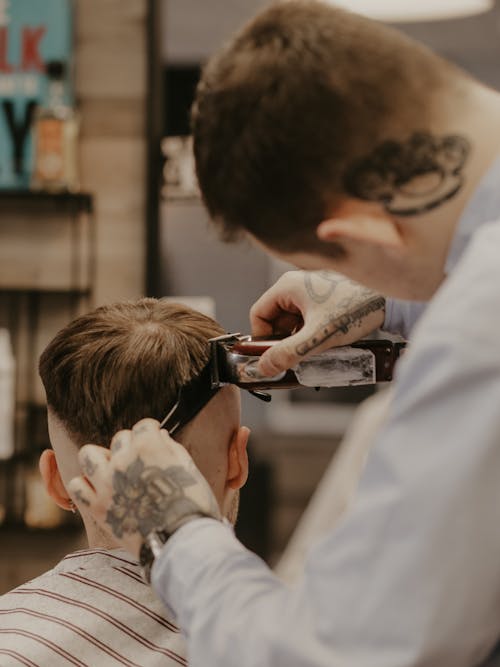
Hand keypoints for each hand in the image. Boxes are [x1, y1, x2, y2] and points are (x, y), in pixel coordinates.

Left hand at [68, 419, 221, 559]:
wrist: (181, 541)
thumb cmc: (192, 505)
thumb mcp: (189, 469)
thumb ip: (171, 447)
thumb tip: (159, 435)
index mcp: (148, 446)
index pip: (143, 426)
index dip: (151, 433)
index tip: (154, 441)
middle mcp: (123, 460)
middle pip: (119, 439)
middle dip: (130, 448)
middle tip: (139, 464)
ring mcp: (106, 483)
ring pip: (89, 455)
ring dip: (100, 460)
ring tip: (112, 472)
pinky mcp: (96, 507)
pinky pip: (75, 485)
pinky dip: (85, 486)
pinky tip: (99, 491)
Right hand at [250, 271, 384, 375]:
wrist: (389, 301)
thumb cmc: (355, 310)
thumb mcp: (317, 337)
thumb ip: (288, 354)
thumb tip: (264, 367)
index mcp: (287, 287)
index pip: (258, 314)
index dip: (261, 338)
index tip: (272, 355)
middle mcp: (296, 285)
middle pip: (274, 318)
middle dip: (281, 341)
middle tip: (294, 358)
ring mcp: (310, 290)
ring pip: (291, 320)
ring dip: (296, 339)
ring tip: (312, 351)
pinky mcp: (323, 298)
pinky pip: (305, 318)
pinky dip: (309, 333)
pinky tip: (323, 343)